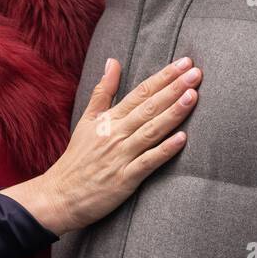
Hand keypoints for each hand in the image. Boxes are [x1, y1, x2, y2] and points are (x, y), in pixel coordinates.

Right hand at [0, 56, 200, 235]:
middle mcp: (116, 134)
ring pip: (151, 130)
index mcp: (109, 119)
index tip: (185, 63)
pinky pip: (147, 162)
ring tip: (192, 96)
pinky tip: (182, 139)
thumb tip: (113, 61)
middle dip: (174, 88)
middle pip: (149, 107)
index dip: (164, 77)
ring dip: (172, 113)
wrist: (60, 196)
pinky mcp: (125, 179)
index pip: (141, 92)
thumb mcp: (86, 120)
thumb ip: (102, 91)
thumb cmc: (77, 158)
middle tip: (196, 73)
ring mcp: (121, 156)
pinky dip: (164, 150)